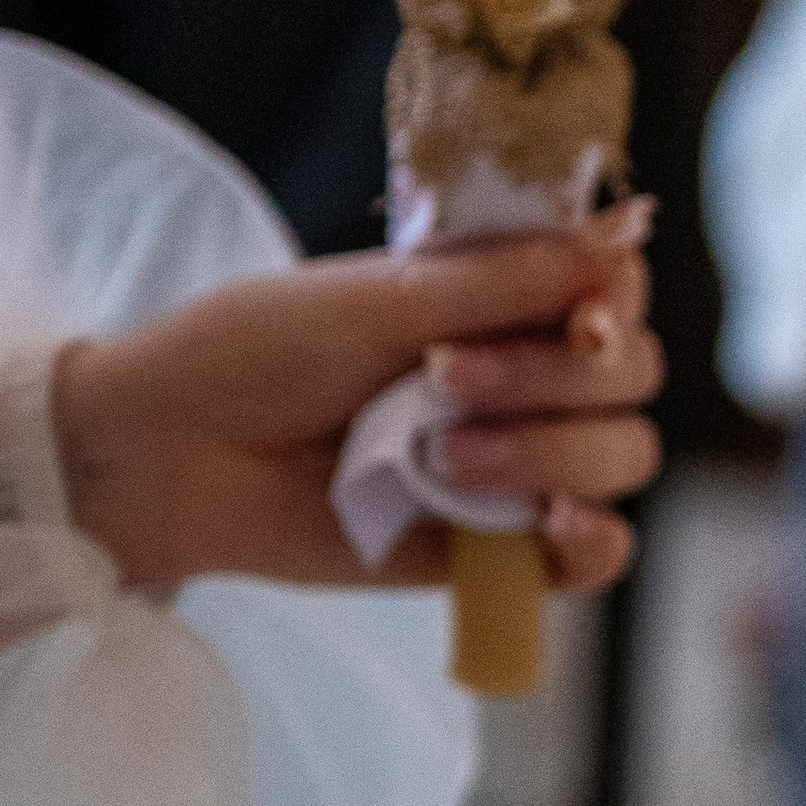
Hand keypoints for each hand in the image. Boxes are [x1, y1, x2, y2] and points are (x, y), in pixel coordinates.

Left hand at [53, 228, 664, 597]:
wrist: (174, 455)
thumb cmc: (257, 352)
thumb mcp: (378, 298)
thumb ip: (502, 282)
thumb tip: (618, 248)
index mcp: (501, 299)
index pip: (616, 294)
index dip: (615, 308)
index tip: (580, 323)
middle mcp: (524, 376)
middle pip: (631, 380)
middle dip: (553, 381)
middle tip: (442, 381)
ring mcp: (516, 464)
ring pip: (619, 459)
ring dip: (549, 455)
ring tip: (442, 461)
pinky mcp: (494, 547)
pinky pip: (595, 556)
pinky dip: (593, 541)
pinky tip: (552, 526)